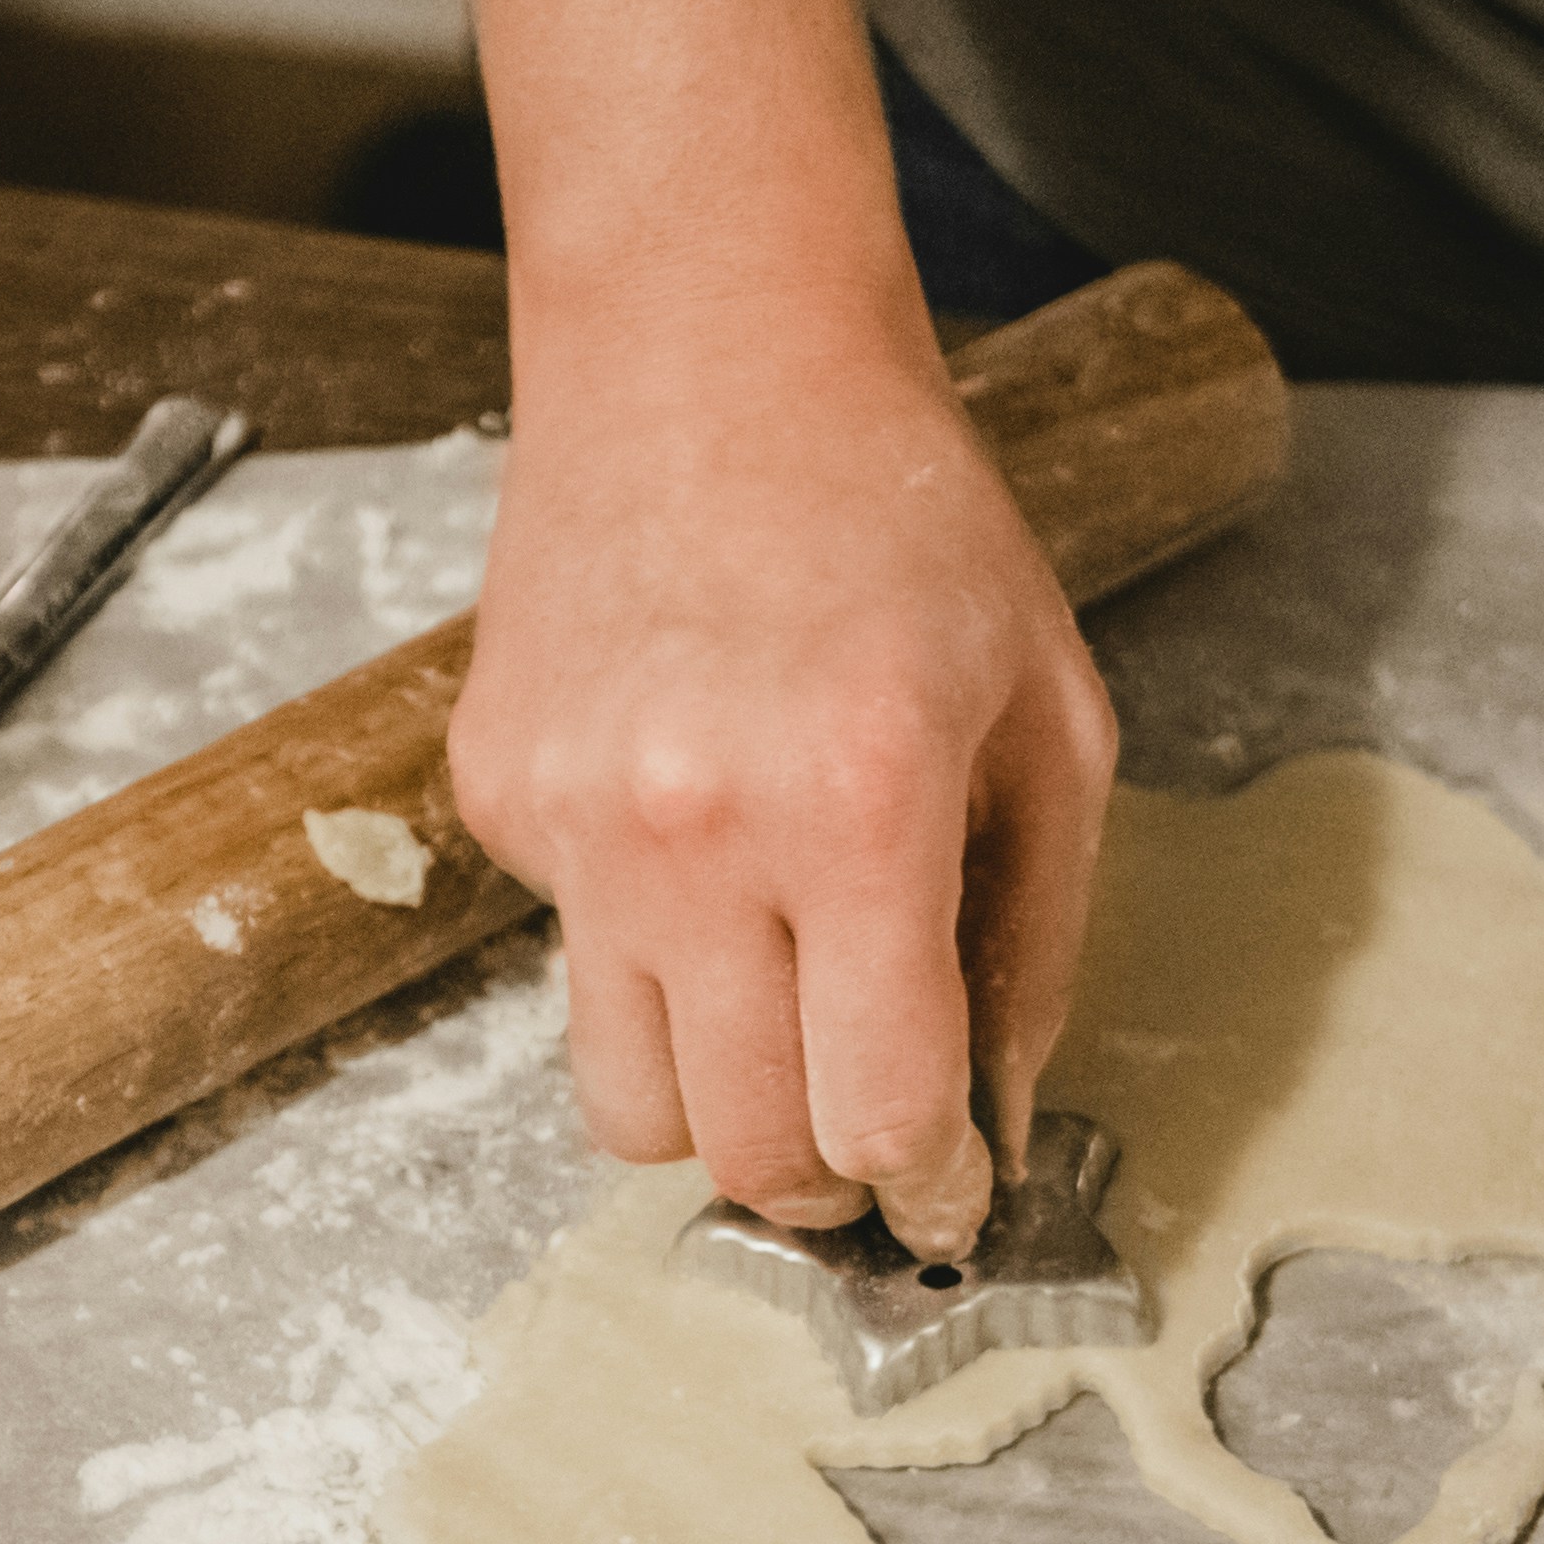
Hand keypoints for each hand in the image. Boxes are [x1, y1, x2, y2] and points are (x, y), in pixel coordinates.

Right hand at [448, 314, 1116, 1257]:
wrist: (706, 354)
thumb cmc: (900, 518)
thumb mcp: (1045, 714)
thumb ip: (1032, 934)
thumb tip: (993, 1112)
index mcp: (857, 808)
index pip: (876, 1112)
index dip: (929, 1185)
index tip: (945, 1189)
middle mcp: (695, 832)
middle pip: (742, 1148)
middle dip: (823, 1179)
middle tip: (867, 1127)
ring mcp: (573, 822)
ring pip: (624, 1108)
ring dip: (713, 1105)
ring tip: (775, 1021)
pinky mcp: (498, 798)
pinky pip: (571, 962)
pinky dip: (642, 949)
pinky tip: (693, 830)